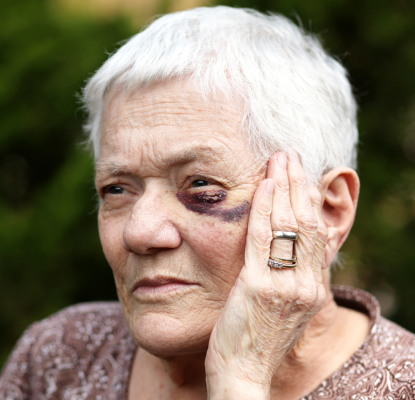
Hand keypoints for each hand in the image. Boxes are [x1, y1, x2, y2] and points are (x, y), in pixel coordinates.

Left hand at [205, 152, 327, 399]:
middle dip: (298, 184)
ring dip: (284, 187)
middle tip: (289, 156)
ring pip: (291, 225)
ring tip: (278, 159)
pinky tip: (264, 186)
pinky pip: (264, 240)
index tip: (298, 174)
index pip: (316, 233)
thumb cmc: (255, 340)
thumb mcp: (279, 307)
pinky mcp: (260, 287)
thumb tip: (281, 248)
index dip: (307, 200)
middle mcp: (306, 285)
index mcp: (312, 288)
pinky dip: (266, 210)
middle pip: (307, 222)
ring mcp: (286, 286)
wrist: (243, 375)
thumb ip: (285, 277)